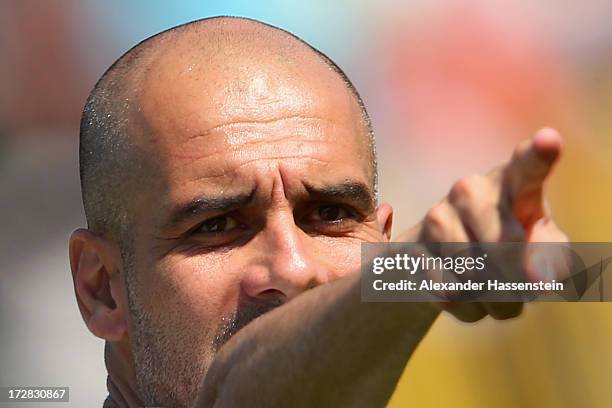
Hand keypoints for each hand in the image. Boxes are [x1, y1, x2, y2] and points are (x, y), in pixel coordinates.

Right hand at [398, 128, 567, 320]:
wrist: (450, 260)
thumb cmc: (511, 246)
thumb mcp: (543, 247)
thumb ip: (552, 257)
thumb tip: (539, 278)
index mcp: (512, 182)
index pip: (527, 166)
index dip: (539, 155)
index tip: (549, 141)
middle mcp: (470, 190)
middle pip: (506, 246)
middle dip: (519, 279)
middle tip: (525, 288)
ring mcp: (437, 215)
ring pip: (475, 274)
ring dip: (493, 299)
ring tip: (493, 290)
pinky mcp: (410, 245)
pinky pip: (447, 290)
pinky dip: (466, 307)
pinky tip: (465, 294)